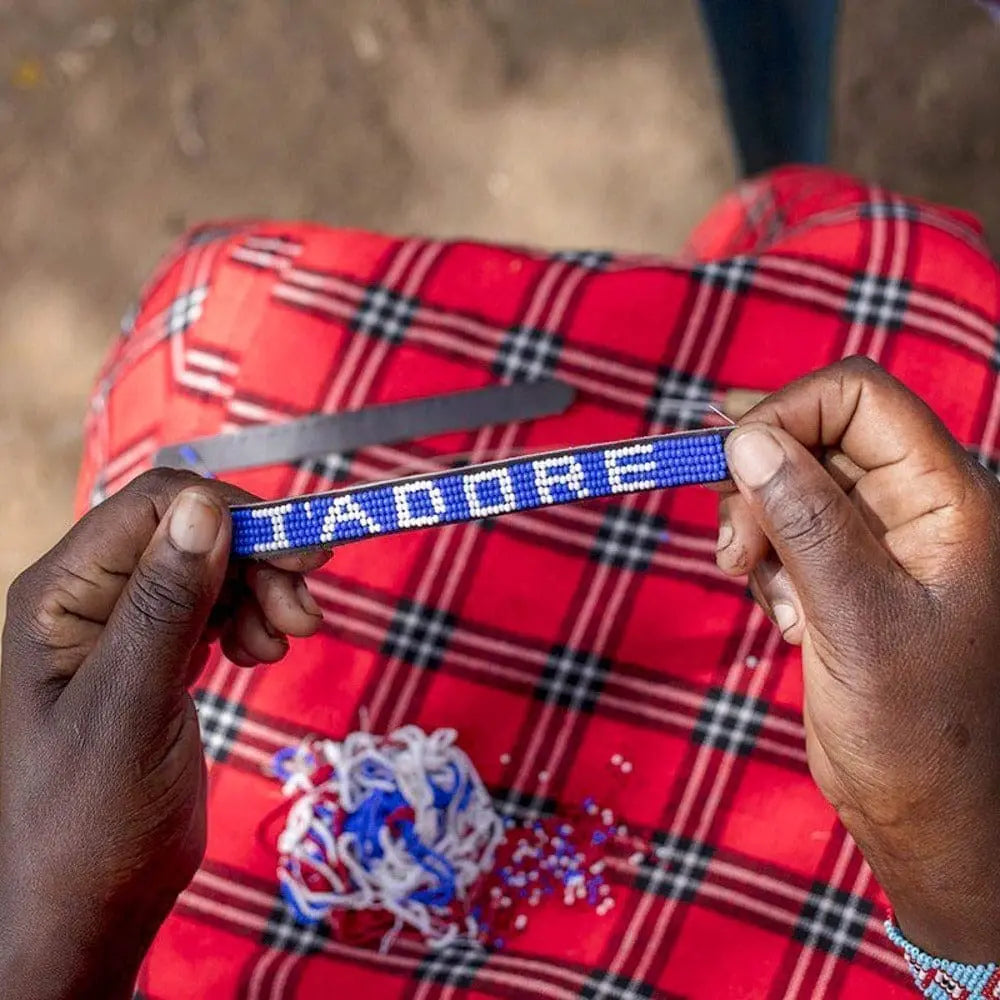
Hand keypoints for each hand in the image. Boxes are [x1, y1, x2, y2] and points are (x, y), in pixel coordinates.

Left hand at [0, 469, 329, 999]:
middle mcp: (91, 598)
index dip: (235, 515)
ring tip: (286, 639)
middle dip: (258, 559)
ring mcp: (124, 626)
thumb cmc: (90, 821)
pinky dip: (250, 618)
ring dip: (260, 590)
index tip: (305, 553)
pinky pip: (213, 607)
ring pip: (211, 566)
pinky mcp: (156, 655)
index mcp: (63, 595)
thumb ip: (166, 605)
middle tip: (306, 610)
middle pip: (191, 532)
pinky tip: (262, 652)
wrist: (91, 905)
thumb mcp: (131, 709)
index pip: (156, 507)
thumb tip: (205, 507)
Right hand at [715, 357, 999, 961]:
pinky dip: (765, 561)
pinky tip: (783, 617)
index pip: (859, 398)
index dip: (788, 413)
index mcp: (948, 498)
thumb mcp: (856, 619)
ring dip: (755, 526)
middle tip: (736, 548)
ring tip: (756, 586)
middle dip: (760, 481)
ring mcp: (880, 539)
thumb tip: (746, 437)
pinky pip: (786, 531)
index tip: (731, 463)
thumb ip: (805, 521)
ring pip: (791, 482)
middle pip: (816, 435)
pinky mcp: (847, 572)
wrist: (926, 813)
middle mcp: (915, 505)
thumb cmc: (918, 731)